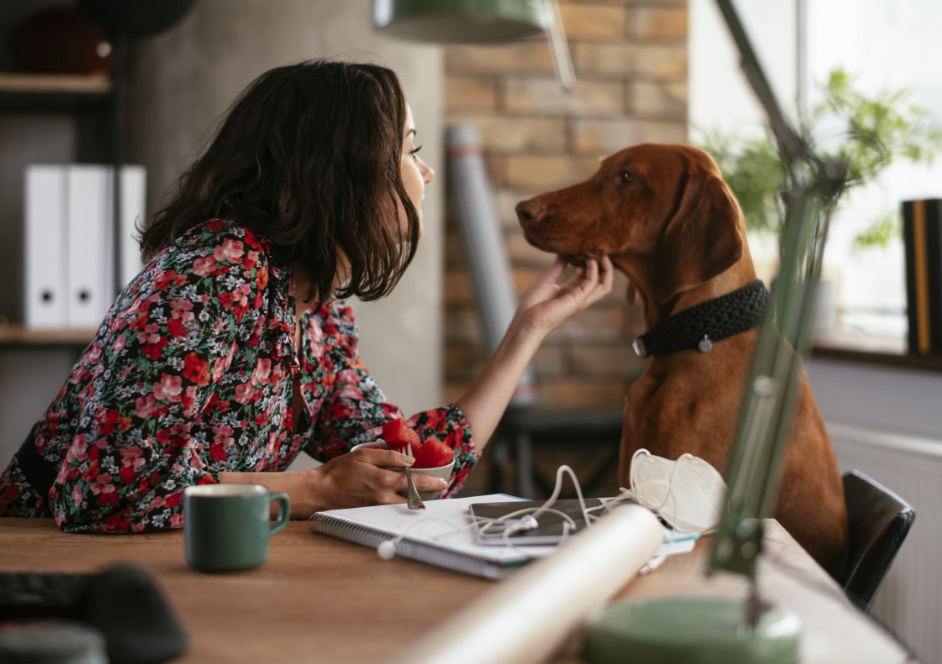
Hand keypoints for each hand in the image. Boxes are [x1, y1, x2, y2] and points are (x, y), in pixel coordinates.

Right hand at [306, 448, 446, 510]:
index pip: (415, 482)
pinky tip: (401, 498)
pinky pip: (391, 510)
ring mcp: (377, 509)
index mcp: (383, 481)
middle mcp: (383, 498)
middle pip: (413, 499)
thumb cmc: (339, 471)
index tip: (442, 481)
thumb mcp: (364, 455)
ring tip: (421, 493)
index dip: (431, 481)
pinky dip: (400, 504)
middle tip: (436, 489)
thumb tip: (409, 460)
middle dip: (427, 494)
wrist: (319, 491)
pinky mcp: (371, 514)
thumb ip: (388, 456)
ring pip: (403, 507)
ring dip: (414, 500)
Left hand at [513, 255, 613, 337]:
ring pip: (604, 286)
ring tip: (602, 255)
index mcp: (570, 292)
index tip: (586, 250)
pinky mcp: (578, 299)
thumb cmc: (533, 304)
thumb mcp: (547, 280)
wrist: (527, 319)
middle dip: (605, 268)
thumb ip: (558, 267)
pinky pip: (593, 283)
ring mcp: (580, 299)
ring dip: (606, 270)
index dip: (590, 264)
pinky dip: (594, 270)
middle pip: (601, 283)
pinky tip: (589, 260)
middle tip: (601, 252)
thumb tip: (564, 253)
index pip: (587, 277)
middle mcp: (578, 296)